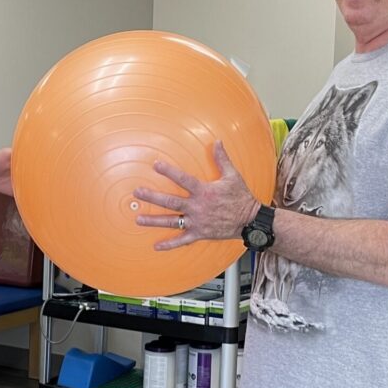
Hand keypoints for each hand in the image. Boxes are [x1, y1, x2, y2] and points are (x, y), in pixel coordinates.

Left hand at [133, 140, 260, 249]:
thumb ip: (222, 159)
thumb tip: (217, 141)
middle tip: (137, 193)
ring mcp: (197, 222)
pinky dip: (170, 244)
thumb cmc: (241, 197)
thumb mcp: (233, 176)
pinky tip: (157, 246)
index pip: (183, 179)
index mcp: (204, 191)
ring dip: (154, 221)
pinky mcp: (200, 233)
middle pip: (170, 201)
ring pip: (172, 221)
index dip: (169, 171)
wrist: (250, 221)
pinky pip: (182, 240)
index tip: (156, 165)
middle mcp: (197, 207)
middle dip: (152, 197)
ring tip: (139, 219)